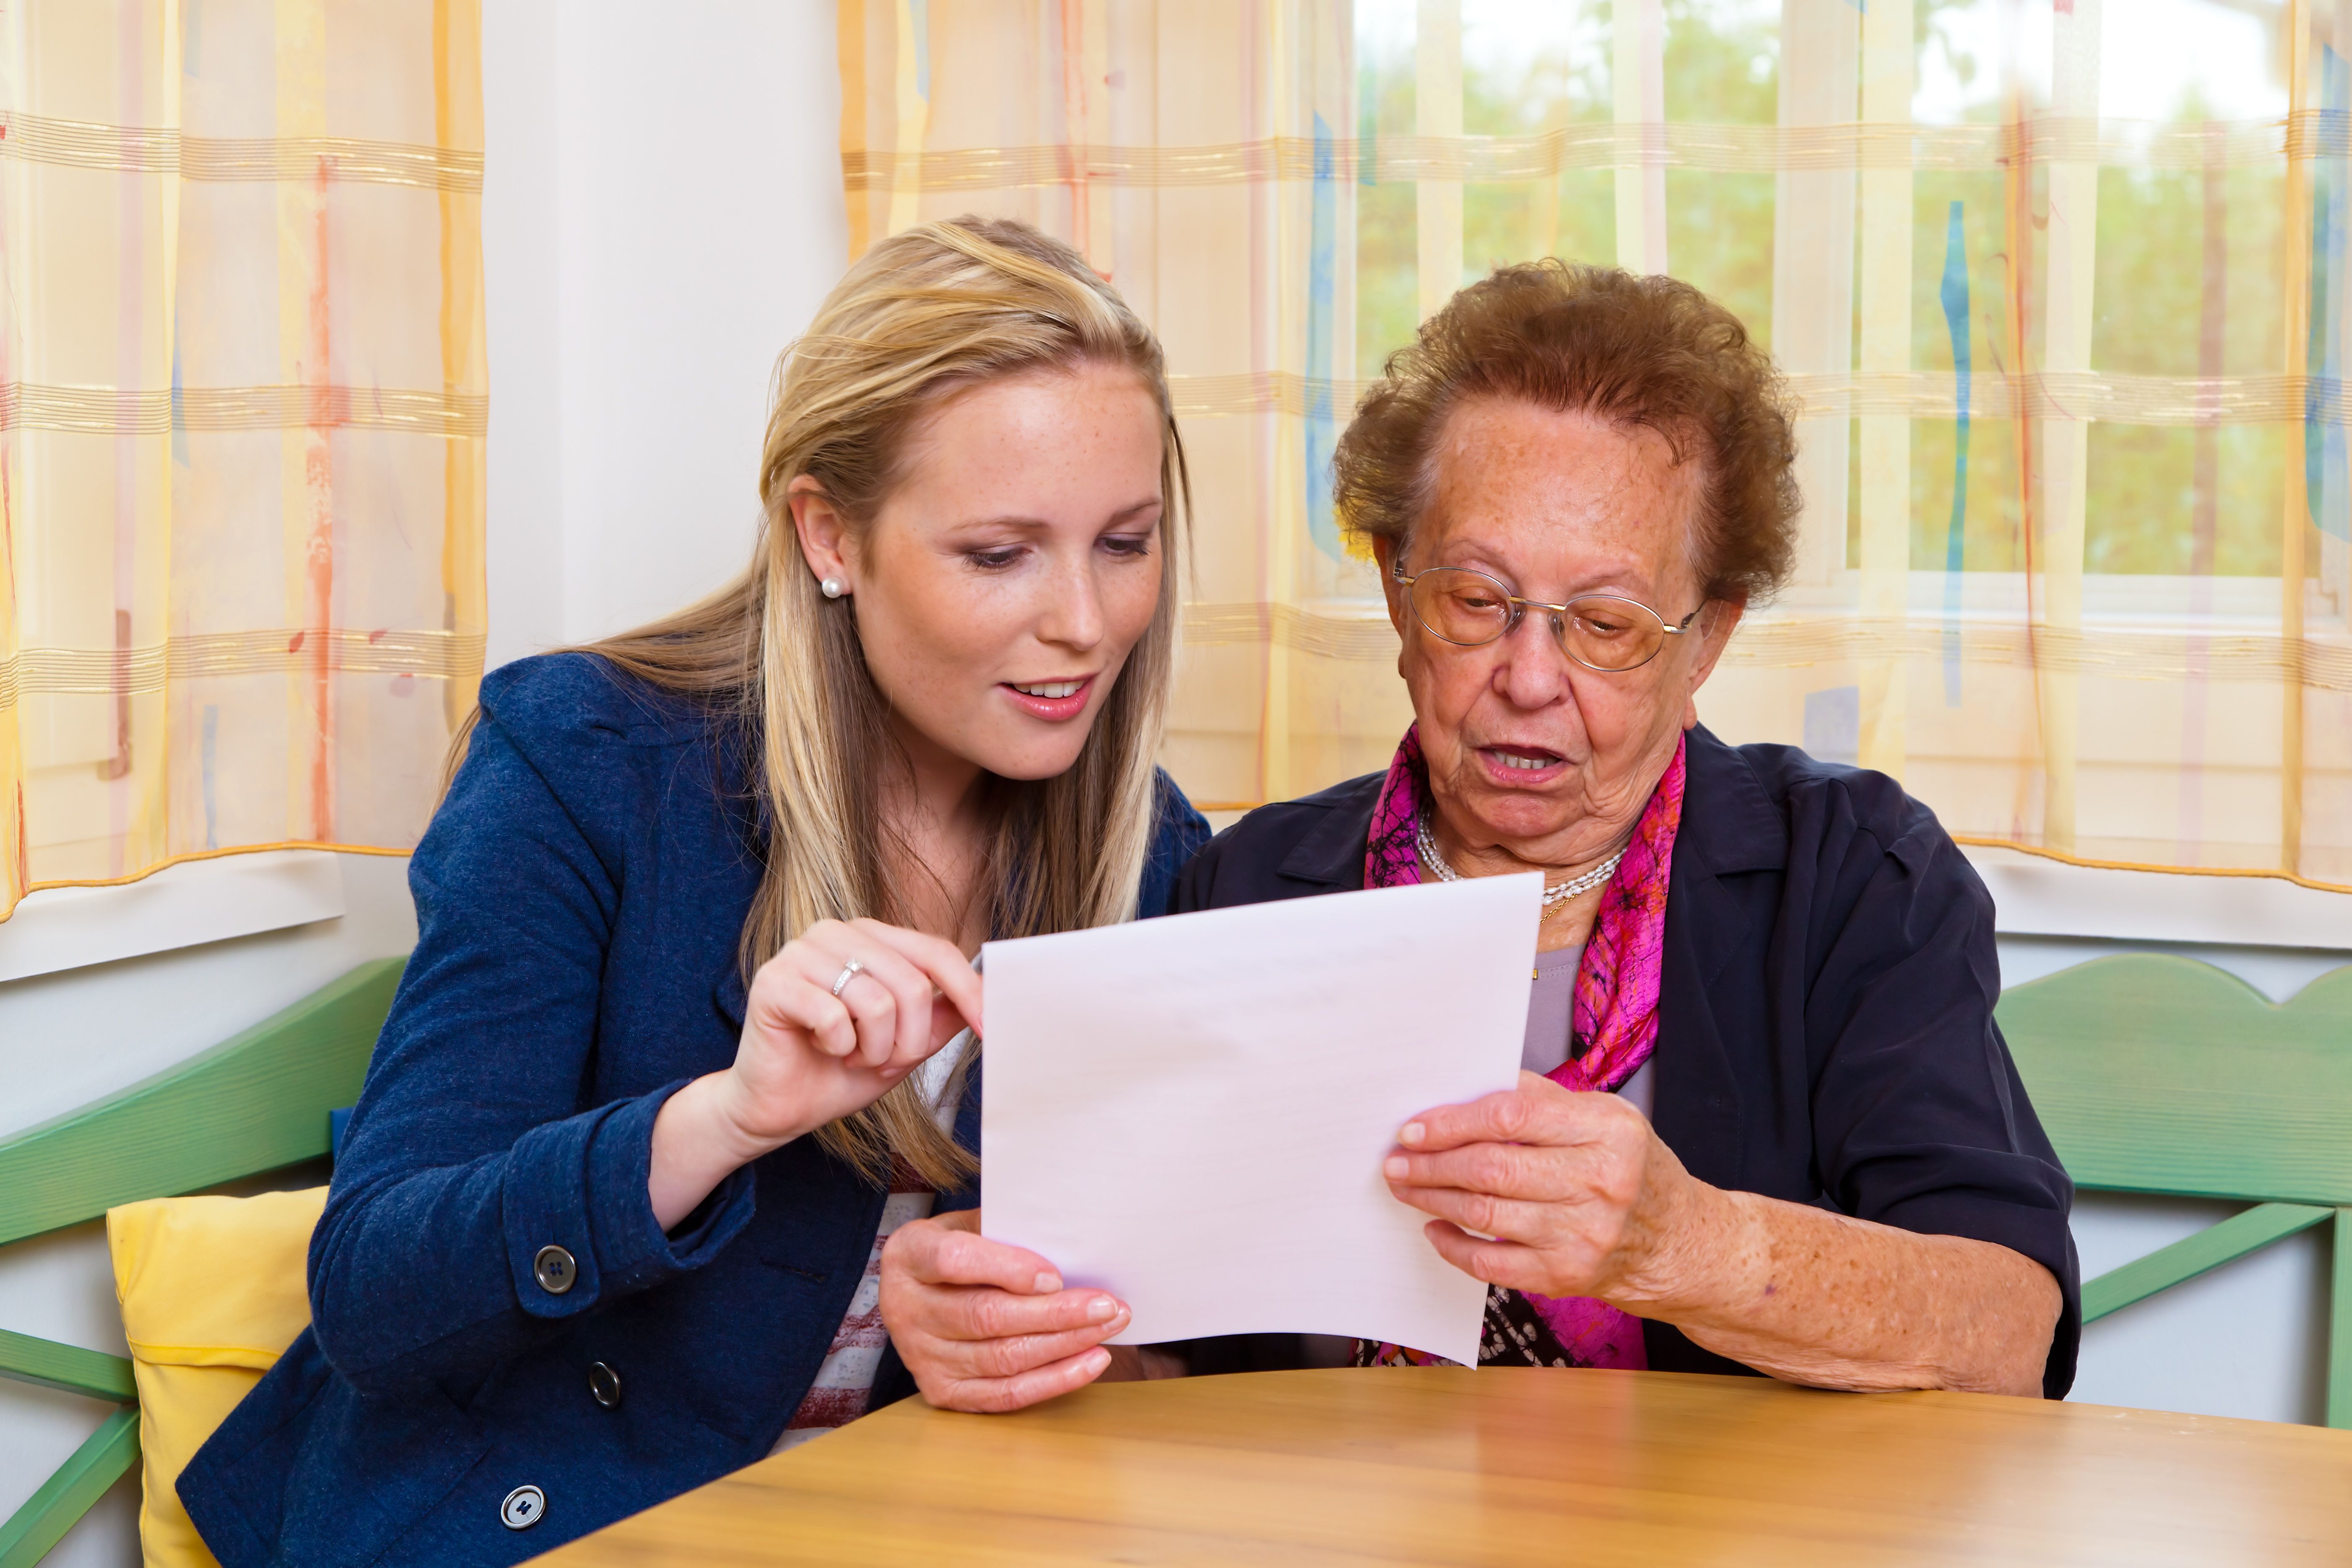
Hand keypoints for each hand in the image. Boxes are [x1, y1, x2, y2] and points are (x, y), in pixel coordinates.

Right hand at [715, 917, 980, 1147]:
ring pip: (877, 1002)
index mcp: (870, 937)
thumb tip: (988, 996)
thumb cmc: (837, 1071)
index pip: (935, 951)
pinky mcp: (774, 980)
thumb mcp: (904, 1045)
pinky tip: (820, 1046)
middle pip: (912, 984)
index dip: (968, 991)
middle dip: (908, 1041)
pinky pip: (834, 1016)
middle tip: (882, 1061)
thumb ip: (940, 1017)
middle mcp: (836, 933)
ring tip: (849, 1054)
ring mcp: (801, 952)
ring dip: (872, 1048)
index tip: (989, 1029)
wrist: (777, 1107)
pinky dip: (838, 1046)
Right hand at [879, 1209, 1132, 1411]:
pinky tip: (1090, 1361)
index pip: (954, 1261)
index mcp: (909, 1256)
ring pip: (1002, 1358)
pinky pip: (1004, 1394)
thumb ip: (1005, 1231)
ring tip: (1108, 1326)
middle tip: (1106, 1304)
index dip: (1007, 1268)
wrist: (916, 1293)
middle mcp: (906, 1310)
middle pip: (986, 1316)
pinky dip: (1053, 1380)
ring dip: (1064, 1344)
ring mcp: (921, 1357)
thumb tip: (1070, 1242)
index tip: (1055, 1275)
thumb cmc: (956, 1251)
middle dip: (1055, 1313)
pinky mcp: (941, 1392)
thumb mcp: (968, 1225)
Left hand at [1381, 1070, 1699, 1304]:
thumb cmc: (1633, 1170)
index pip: (1511, 1115)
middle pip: (1491, 1166)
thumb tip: (1467, 1085)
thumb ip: (1544, 1099)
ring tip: (1404, 1184)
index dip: (1453, 1120)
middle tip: (1396, 1157)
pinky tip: (1435, 1227)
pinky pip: (1491, 1262)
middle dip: (1431, 1161)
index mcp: (1607, 1131)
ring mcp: (1583, 1234)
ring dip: (1432, 1196)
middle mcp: (1599, 1183)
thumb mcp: (1608, 1118)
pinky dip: (1453, 1245)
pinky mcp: (1566, 1275)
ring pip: (1484, 1212)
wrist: (1678, 1242)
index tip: (1415, 1125)